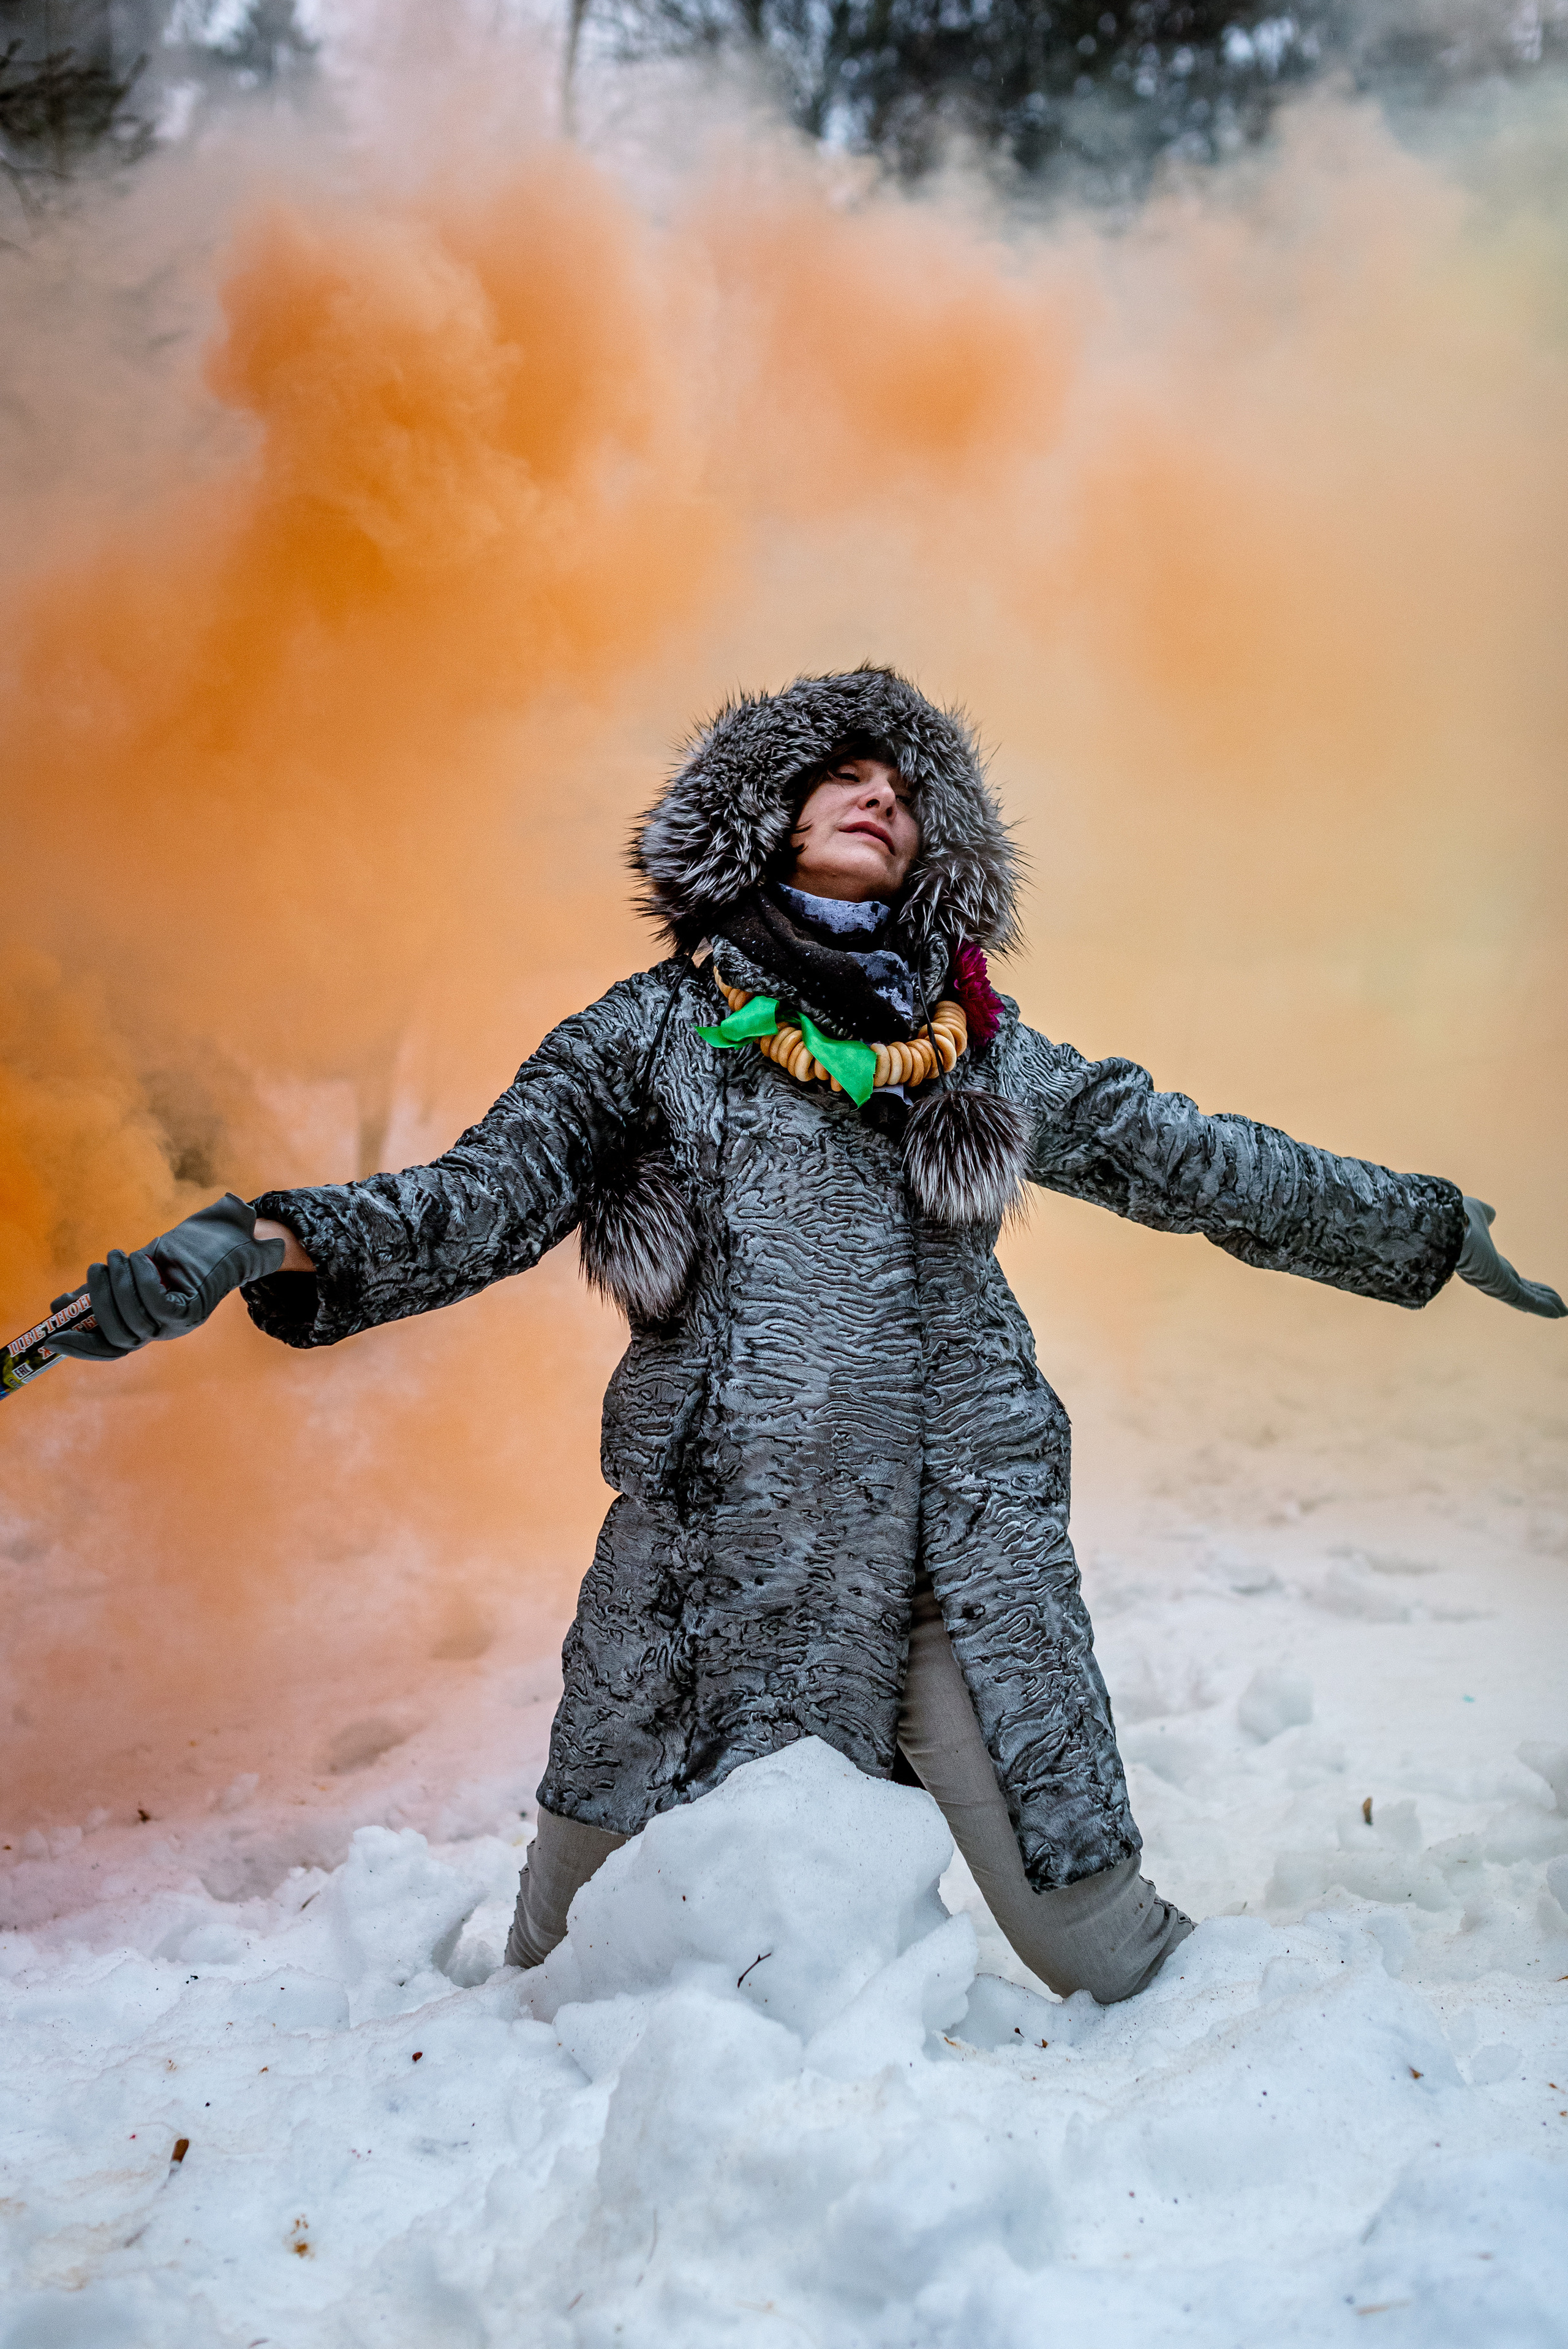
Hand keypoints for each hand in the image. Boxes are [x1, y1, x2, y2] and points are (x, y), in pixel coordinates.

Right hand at [46, 1195, 287, 1361]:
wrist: (229, 1235)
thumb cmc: (183, 1251)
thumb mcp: (135, 1271)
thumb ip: (104, 1289)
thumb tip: (59, 1306)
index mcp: (148, 1325)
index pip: (111, 1348)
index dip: (80, 1348)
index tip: (51, 1338)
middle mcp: (164, 1331)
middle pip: (118, 1336)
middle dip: (99, 1301)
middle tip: (97, 1265)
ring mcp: (180, 1325)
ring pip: (135, 1321)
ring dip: (119, 1287)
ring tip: (116, 1256)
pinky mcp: (193, 1312)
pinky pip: (157, 1305)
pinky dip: (142, 1283)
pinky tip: (142, 1259)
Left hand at [1455, 1197, 1564, 1319]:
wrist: (1441, 1223)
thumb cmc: (1453, 1217)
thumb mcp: (1475, 1213)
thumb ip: (1484, 1215)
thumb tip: (1491, 1213)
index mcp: (1482, 1261)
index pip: (1508, 1276)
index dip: (1523, 1282)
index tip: (1535, 1288)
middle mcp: (1486, 1276)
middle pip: (1519, 1291)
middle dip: (1539, 1298)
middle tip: (1558, 1307)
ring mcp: (1492, 1283)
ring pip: (1525, 1299)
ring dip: (1545, 1305)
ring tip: (1563, 1312)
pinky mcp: (1498, 1285)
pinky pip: (1526, 1299)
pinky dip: (1543, 1306)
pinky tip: (1560, 1312)